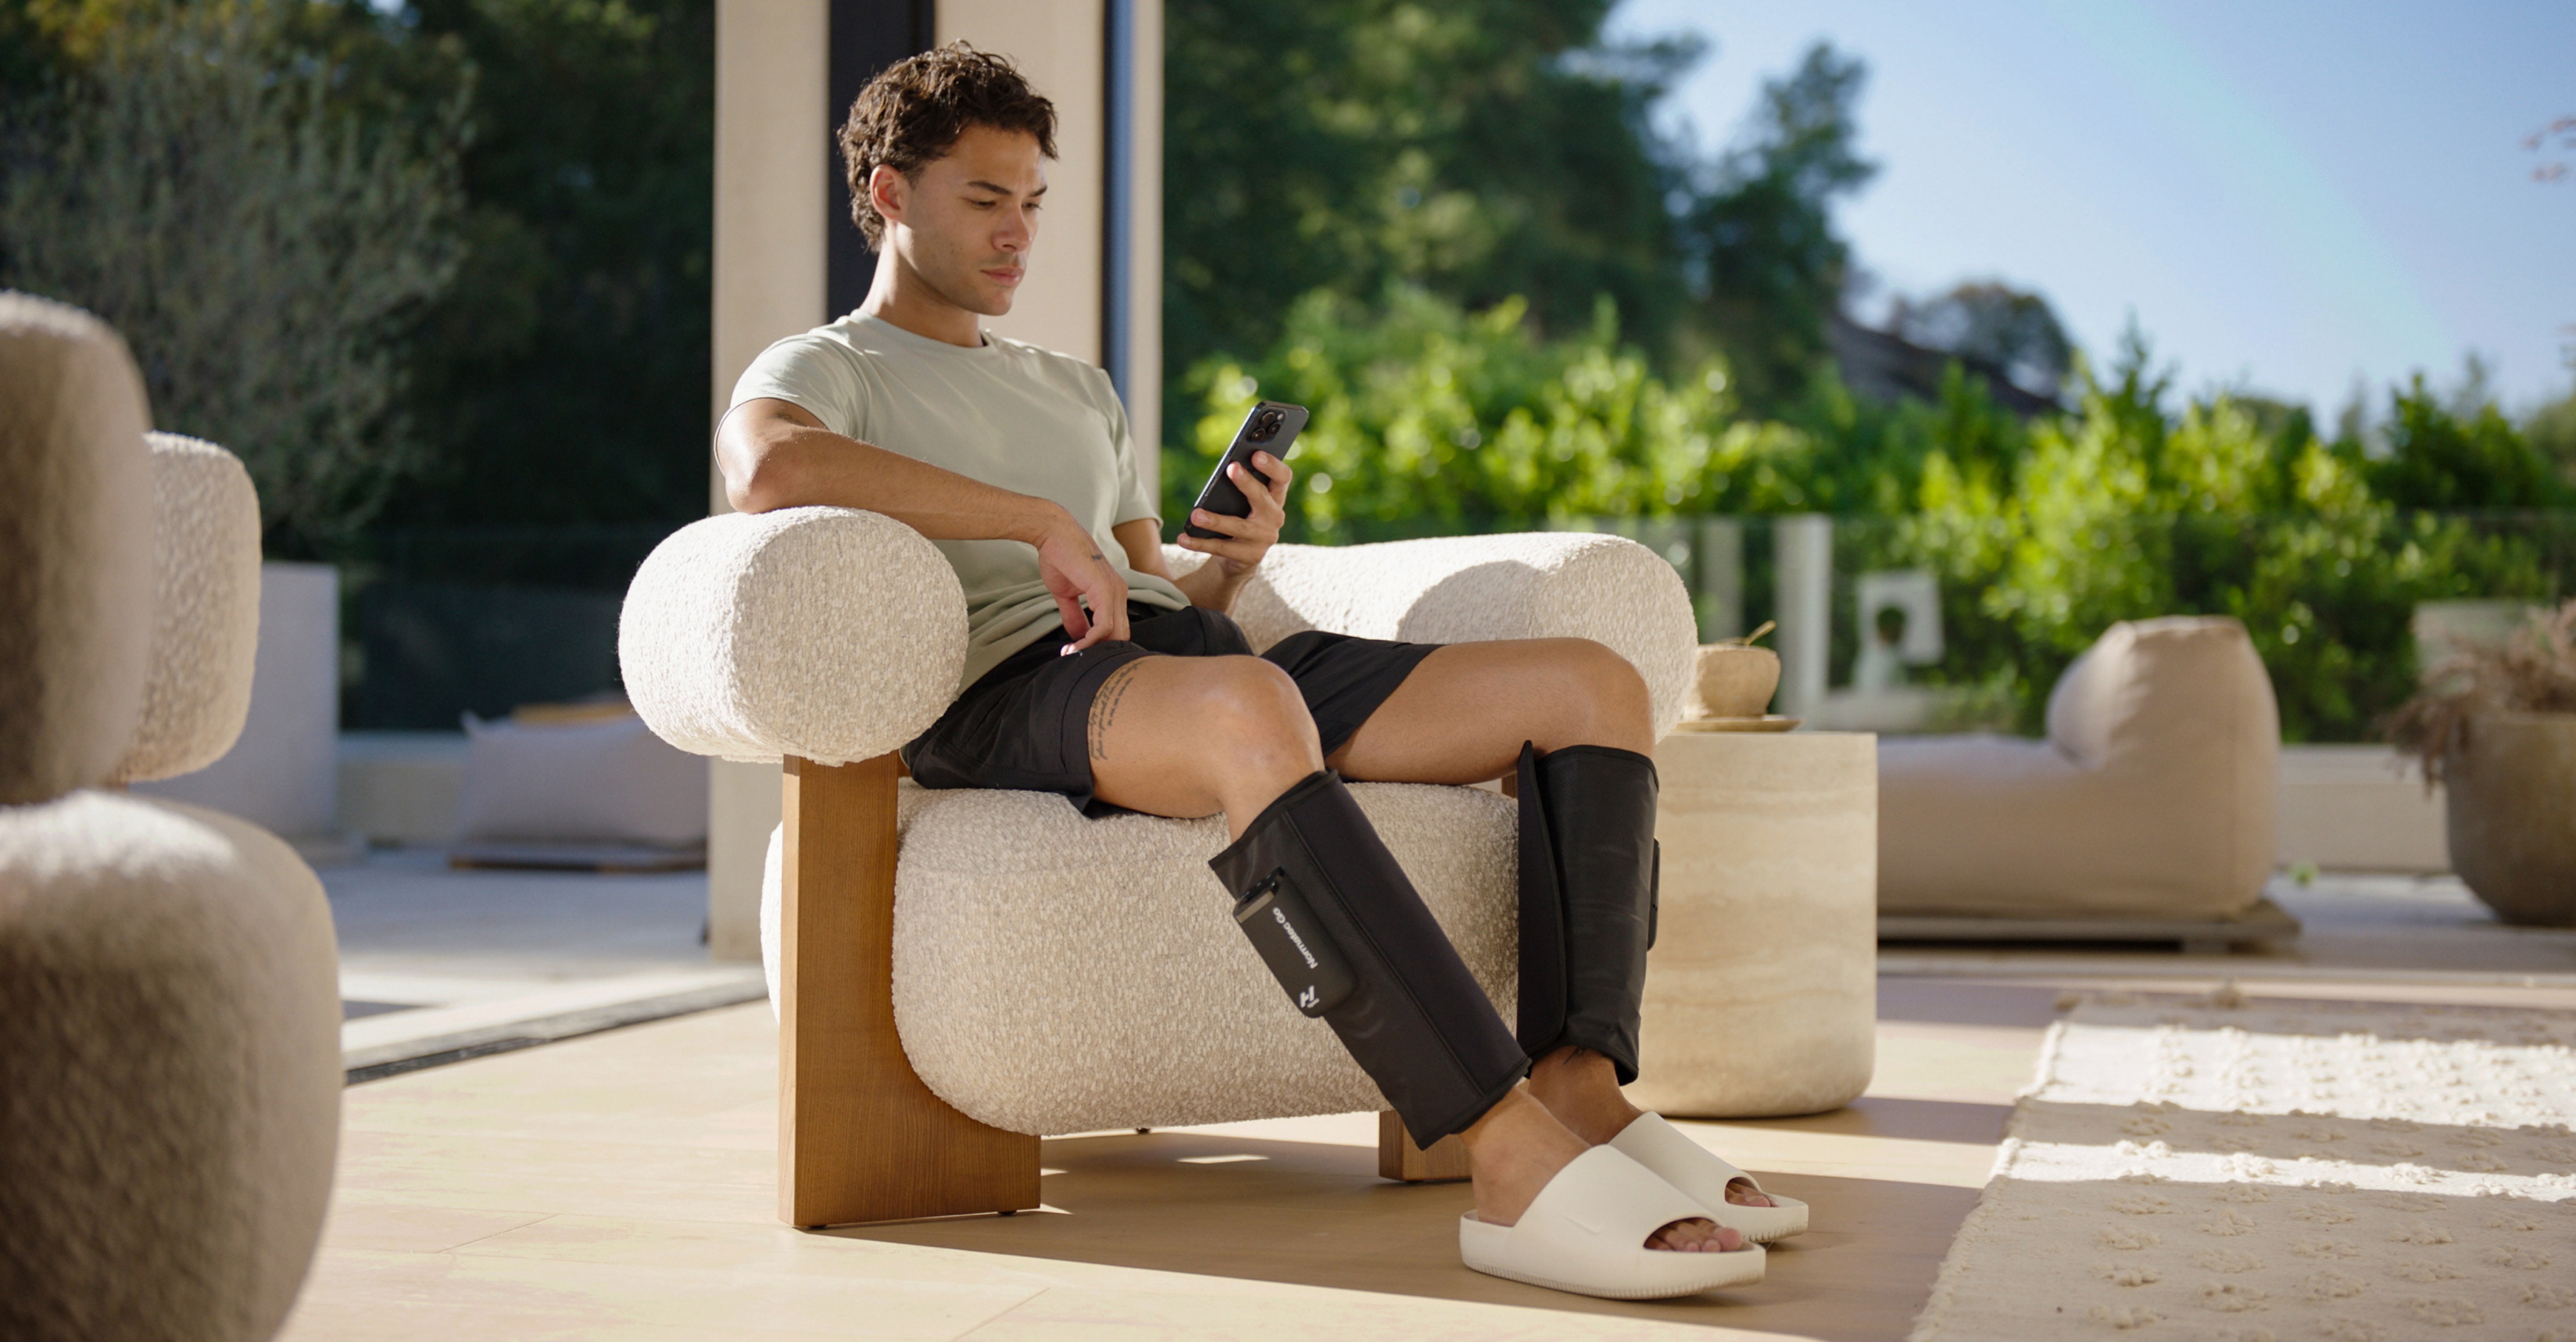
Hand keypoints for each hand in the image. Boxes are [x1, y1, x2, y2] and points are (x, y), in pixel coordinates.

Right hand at [1033, 513, 1129, 653]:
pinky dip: (1090, 640)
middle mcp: (1119, 592)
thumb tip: (1077, 638)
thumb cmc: (1059, 558)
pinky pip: (1104, 625)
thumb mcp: (1067, 595)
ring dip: (1093, 649)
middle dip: (1098, 651)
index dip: (1099, 645)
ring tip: (1071, 653)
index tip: (1077, 652)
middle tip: (1075, 657)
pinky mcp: (1105, 590)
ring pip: (1114, 633)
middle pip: (1119, 635)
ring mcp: (1115, 591)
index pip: (1116, 629)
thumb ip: (1074, 616)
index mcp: (1113, 593)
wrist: (1053, 533)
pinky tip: (1074, 646)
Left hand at [1177, 451, 1293, 579]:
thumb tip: (1226, 468)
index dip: (1272, 465)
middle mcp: (1274, 517)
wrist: (1241, 556)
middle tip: (1231, 468)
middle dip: (1247, 482)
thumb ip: (1241, 485)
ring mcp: (1264, 538)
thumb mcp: (1244, 501)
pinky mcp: (1250, 556)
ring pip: (1238, 526)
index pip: (1282, 478)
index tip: (1256, 454)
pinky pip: (1222, 548)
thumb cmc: (1241, 517)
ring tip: (1195, 515)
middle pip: (1262, 497)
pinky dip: (1200, 543)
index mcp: (1275, 497)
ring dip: (1216, 520)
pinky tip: (1183, 538)